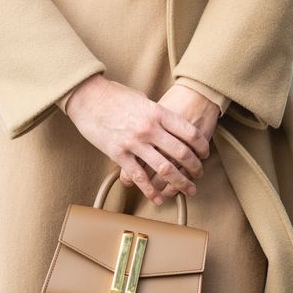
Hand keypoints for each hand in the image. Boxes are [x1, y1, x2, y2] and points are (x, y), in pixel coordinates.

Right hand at [65, 74, 210, 206]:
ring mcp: (134, 142)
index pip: (189, 132)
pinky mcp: (119, 154)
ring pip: (164, 168)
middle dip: (194, 167)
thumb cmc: (114, 94)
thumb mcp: (142, 98)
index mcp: (157, 112)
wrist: (88, 96)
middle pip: (181, 153)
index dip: (201, 146)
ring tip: (188, 190)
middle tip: (199, 175)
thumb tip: (167, 122)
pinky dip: (151, 190)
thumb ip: (156, 112)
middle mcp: (149, 128)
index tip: (205, 154)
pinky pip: (139, 177)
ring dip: (179, 182)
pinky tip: (158, 198)